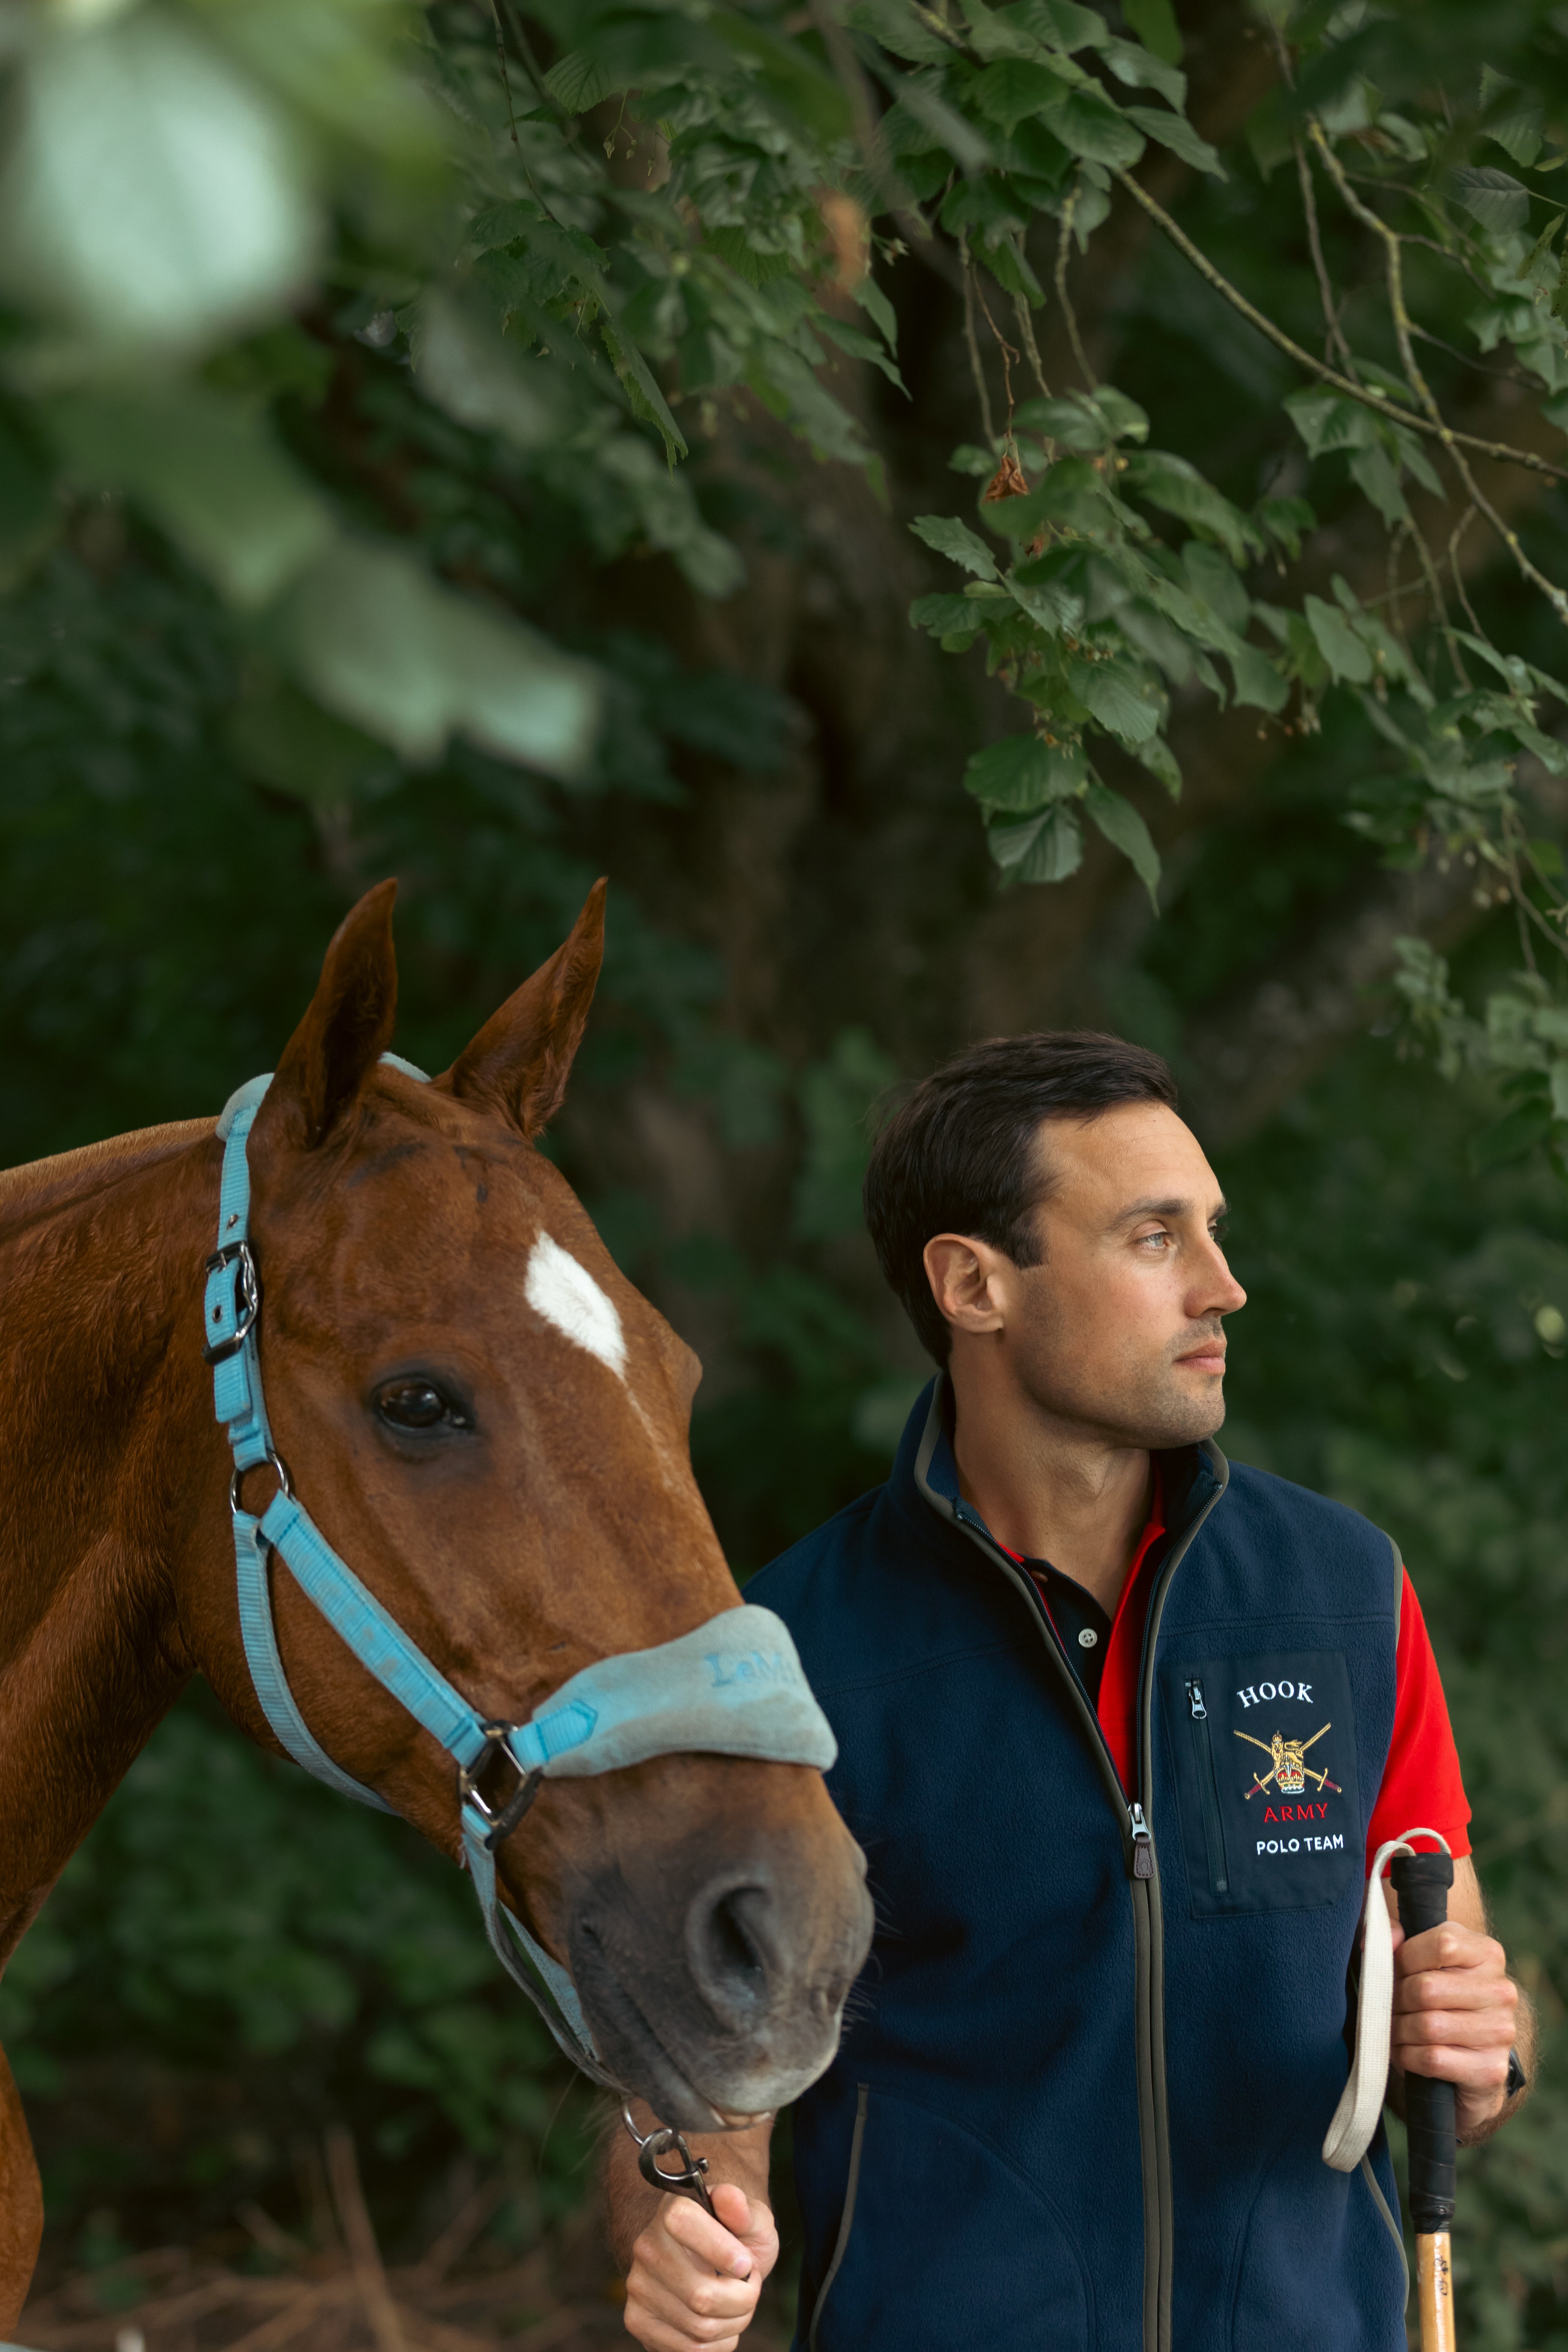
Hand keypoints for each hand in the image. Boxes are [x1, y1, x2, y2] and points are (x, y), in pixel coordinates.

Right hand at [623, 2182, 778, 2351]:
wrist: (712, 2263)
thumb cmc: (735, 2238)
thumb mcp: (752, 2219)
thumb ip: (744, 2209)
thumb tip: (728, 2197)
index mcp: (671, 2210)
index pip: (683, 2223)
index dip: (722, 2251)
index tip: (745, 2264)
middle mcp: (646, 2247)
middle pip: (701, 2295)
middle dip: (742, 2299)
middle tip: (749, 2286)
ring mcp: (638, 2286)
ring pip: (699, 2327)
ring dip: (734, 2322)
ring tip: (738, 2303)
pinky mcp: (637, 2320)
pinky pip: (689, 2349)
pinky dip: (719, 2343)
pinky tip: (721, 2322)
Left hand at [1390, 1914, 1518, 2140]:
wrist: (1469, 2055)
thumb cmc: (1438, 1995)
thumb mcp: (1421, 1956)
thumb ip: (1395, 1937)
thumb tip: (1377, 1941)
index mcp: (1487, 1953)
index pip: (1442, 1944)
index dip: (1406, 1958)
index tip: (1397, 1970)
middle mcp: (1501, 1991)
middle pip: (1427, 1989)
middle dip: (1396, 1999)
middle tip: (1389, 2005)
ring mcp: (1501, 2031)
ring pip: (1427, 2026)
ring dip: (1399, 2029)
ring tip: (1395, 2026)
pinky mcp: (1491, 2069)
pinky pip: (1433, 2059)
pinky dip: (1408, 2056)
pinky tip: (1406, 2051)